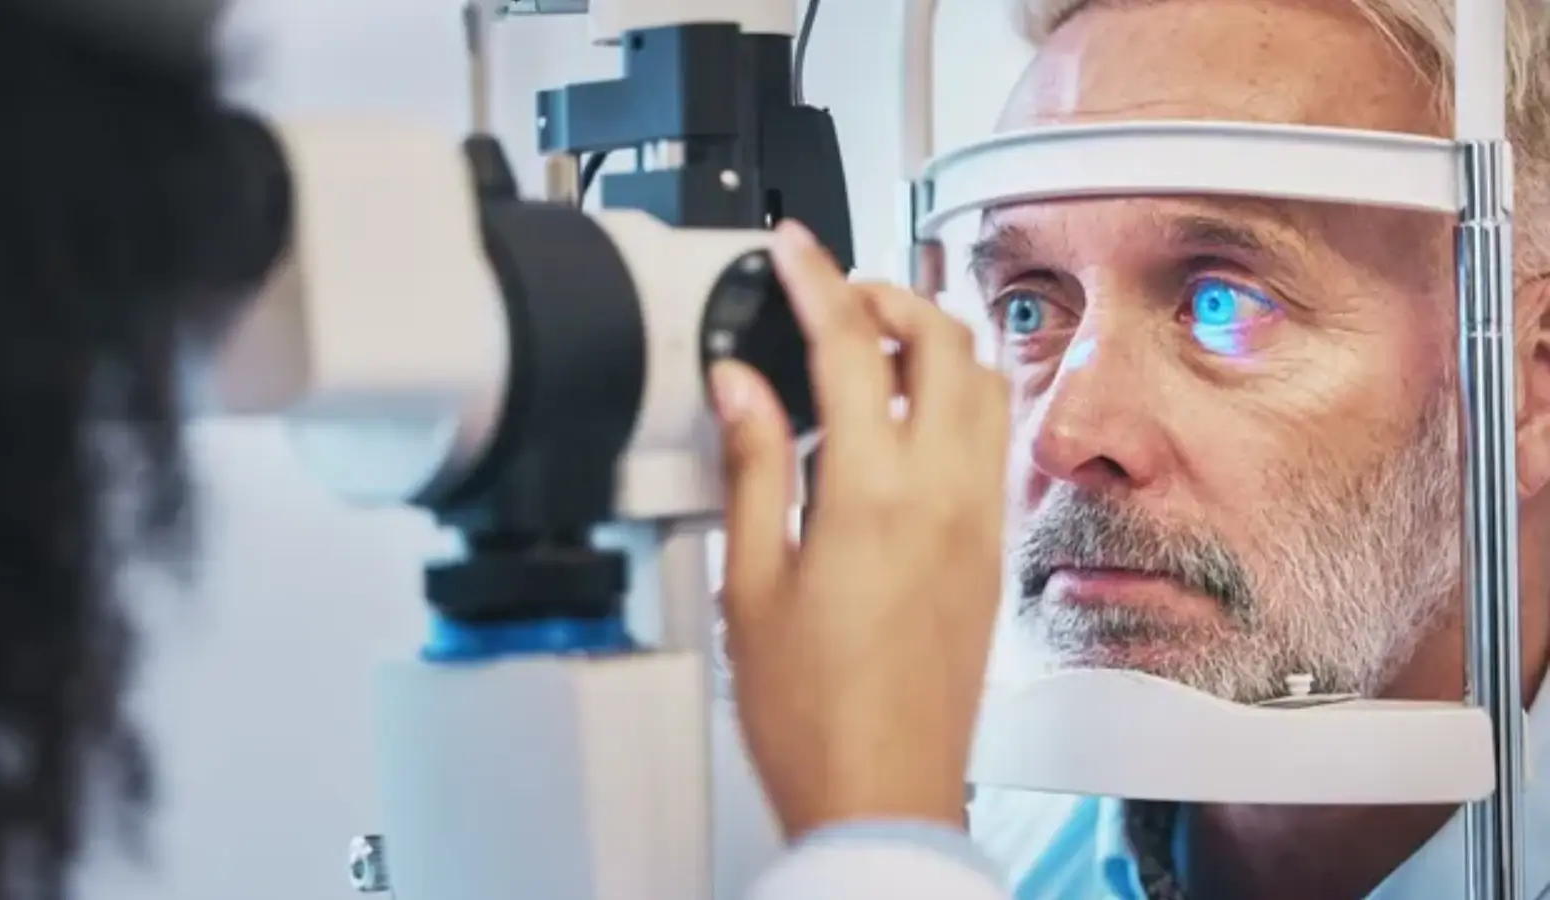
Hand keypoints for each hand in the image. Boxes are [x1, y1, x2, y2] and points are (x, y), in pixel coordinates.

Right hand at [710, 220, 1010, 839]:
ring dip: (932, 340)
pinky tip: (906, 421)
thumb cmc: (813, 713)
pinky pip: (988, 439)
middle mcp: (943, 495)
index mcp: (872, 494)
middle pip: (941, 339)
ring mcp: (978, 521)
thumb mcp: (752, 581)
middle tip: (834, 291)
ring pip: (981, 382)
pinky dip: (954, 398)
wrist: (884, 793)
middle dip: (888, 291)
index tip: (792, 247)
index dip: (815, 277)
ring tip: (871, 344)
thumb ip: (752, 464)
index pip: (850, 343)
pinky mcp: (991, 551)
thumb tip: (741, 384)